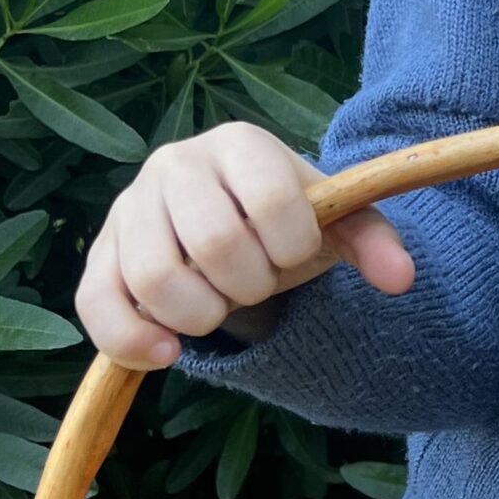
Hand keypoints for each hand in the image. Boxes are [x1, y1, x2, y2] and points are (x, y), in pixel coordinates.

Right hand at [76, 121, 414, 369]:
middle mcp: (175, 163)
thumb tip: (401, 279)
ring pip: (154, 276)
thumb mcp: (335, 224)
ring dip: (201, 314)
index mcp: (240, 144)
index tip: (294, 252)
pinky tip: (168, 354)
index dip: (291, 245)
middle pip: (213, 242)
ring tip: (220, 307)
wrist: (233, 224)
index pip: (270, 201)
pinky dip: (133, 340)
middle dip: (250, 284)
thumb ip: (373, 242)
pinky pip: (96, 304)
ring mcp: (128, 207)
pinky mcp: (98, 255)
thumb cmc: (288, 222)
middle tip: (258, 284)